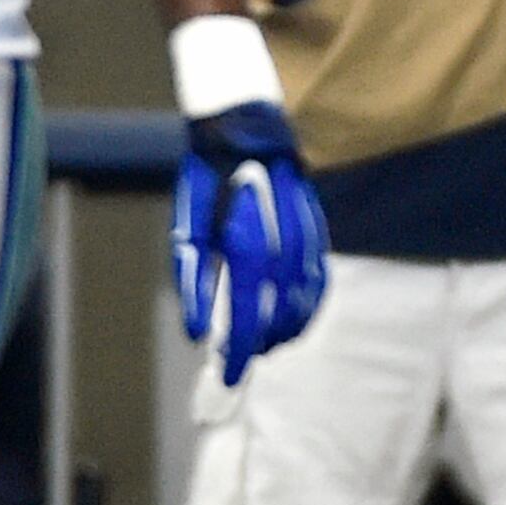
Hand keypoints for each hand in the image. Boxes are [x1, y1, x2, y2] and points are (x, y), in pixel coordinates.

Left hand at [171, 102, 328, 386]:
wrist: (244, 129)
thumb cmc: (206, 182)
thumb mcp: (186, 229)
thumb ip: (192, 282)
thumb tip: (196, 332)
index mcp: (243, 242)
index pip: (247, 314)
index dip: (239, 351)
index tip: (229, 375)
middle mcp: (280, 241)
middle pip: (278, 314)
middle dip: (260, 343)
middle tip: (241, 360)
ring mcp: (305, 235)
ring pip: (305, 301)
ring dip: (287, 330)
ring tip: (266, 344)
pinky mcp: (318, 228)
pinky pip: (319, 279)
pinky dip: (309, 306)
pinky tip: (295, 319)